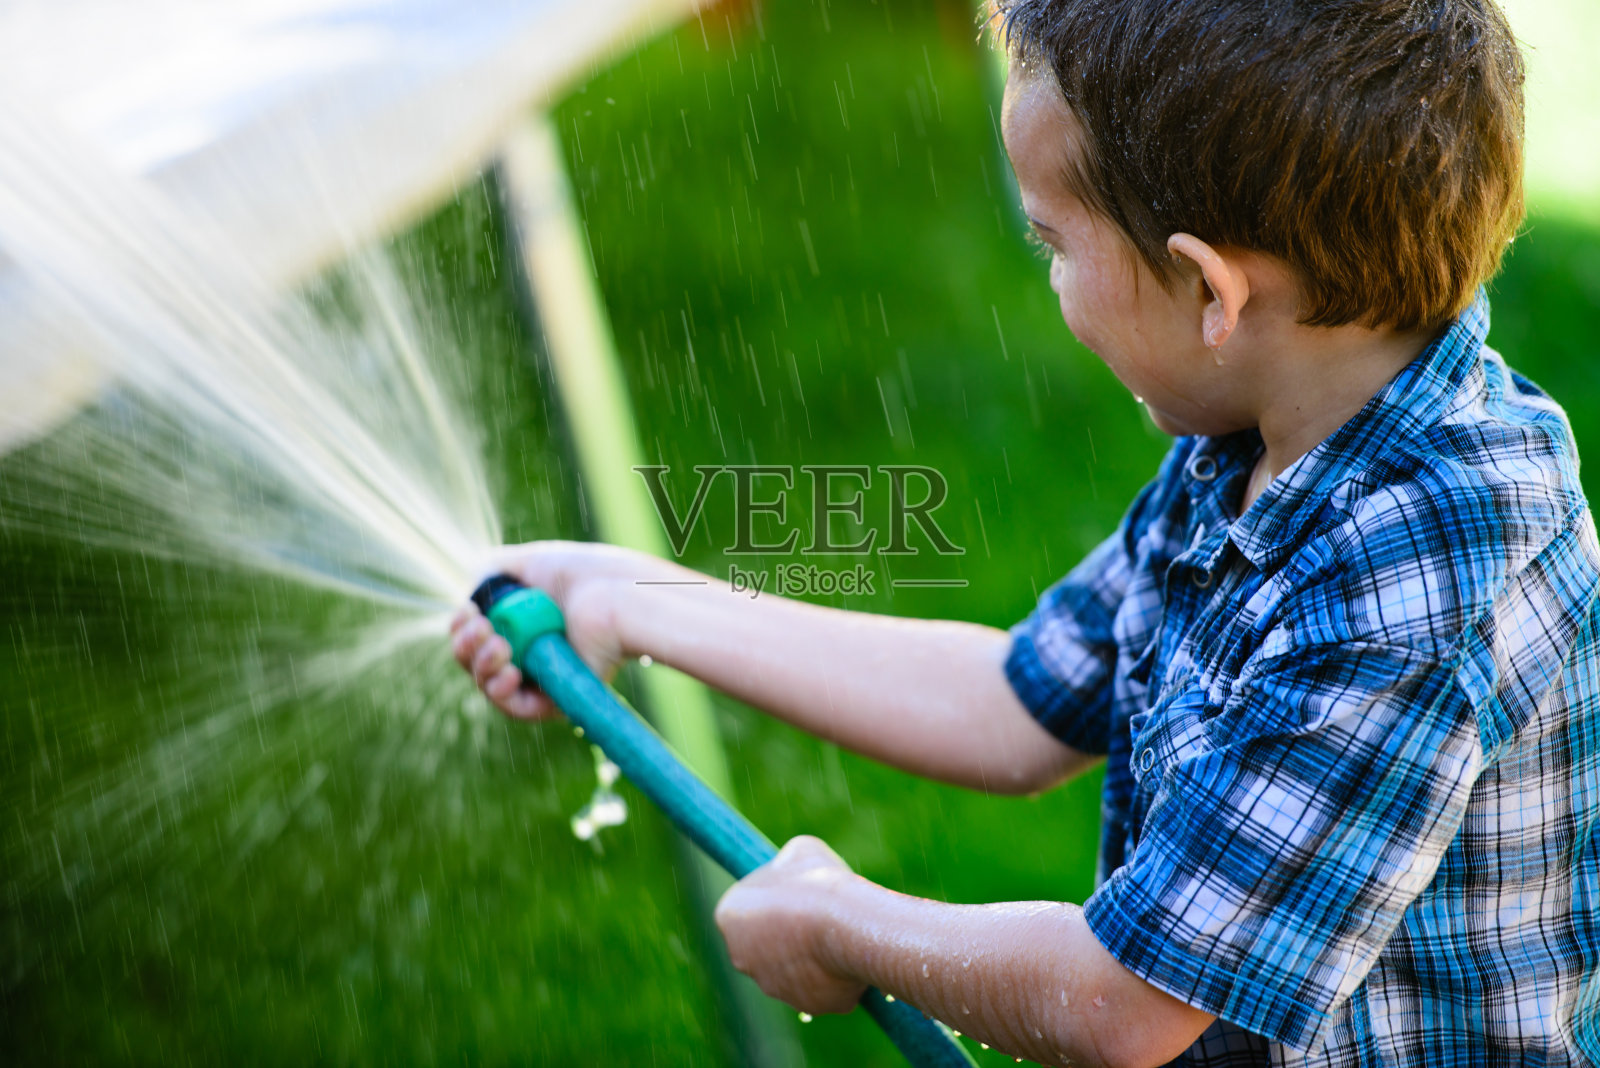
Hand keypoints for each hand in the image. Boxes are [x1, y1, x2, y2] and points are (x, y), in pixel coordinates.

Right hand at [448, 540, 681, 719]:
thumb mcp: (527, 563)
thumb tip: (471, 598)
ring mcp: (542, 677)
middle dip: (466, 647)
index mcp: (520, 623)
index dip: (461, 629)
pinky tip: (508, 671)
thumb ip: (491, 573)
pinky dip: (501, 691)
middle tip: (481, 628)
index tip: (467, 611)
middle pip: (474, 663)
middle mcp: (529, 651)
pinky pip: (516, 708)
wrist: (609, 595)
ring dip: (480, 665)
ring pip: (489, 686)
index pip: (476, 638)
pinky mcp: (556, 700)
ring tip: (499, 645)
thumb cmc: (578, 576)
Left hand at [714, 836, 867, 1015]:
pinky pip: (823, 987)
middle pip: (767, 944)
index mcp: (729, 918)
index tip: (796, 892)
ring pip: (795, 968)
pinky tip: (849, 952)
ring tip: (838, 930)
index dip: (773, 899)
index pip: (746, 910)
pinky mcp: (807, 1005)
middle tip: (817, 913)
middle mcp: (742, 958)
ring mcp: (773, 986)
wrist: (847, 925)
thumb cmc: (818, 882)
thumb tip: (791, 870)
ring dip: (813, 954)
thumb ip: (786, 866)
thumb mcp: (798, 852)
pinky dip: (836, 974)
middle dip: (788, 933)